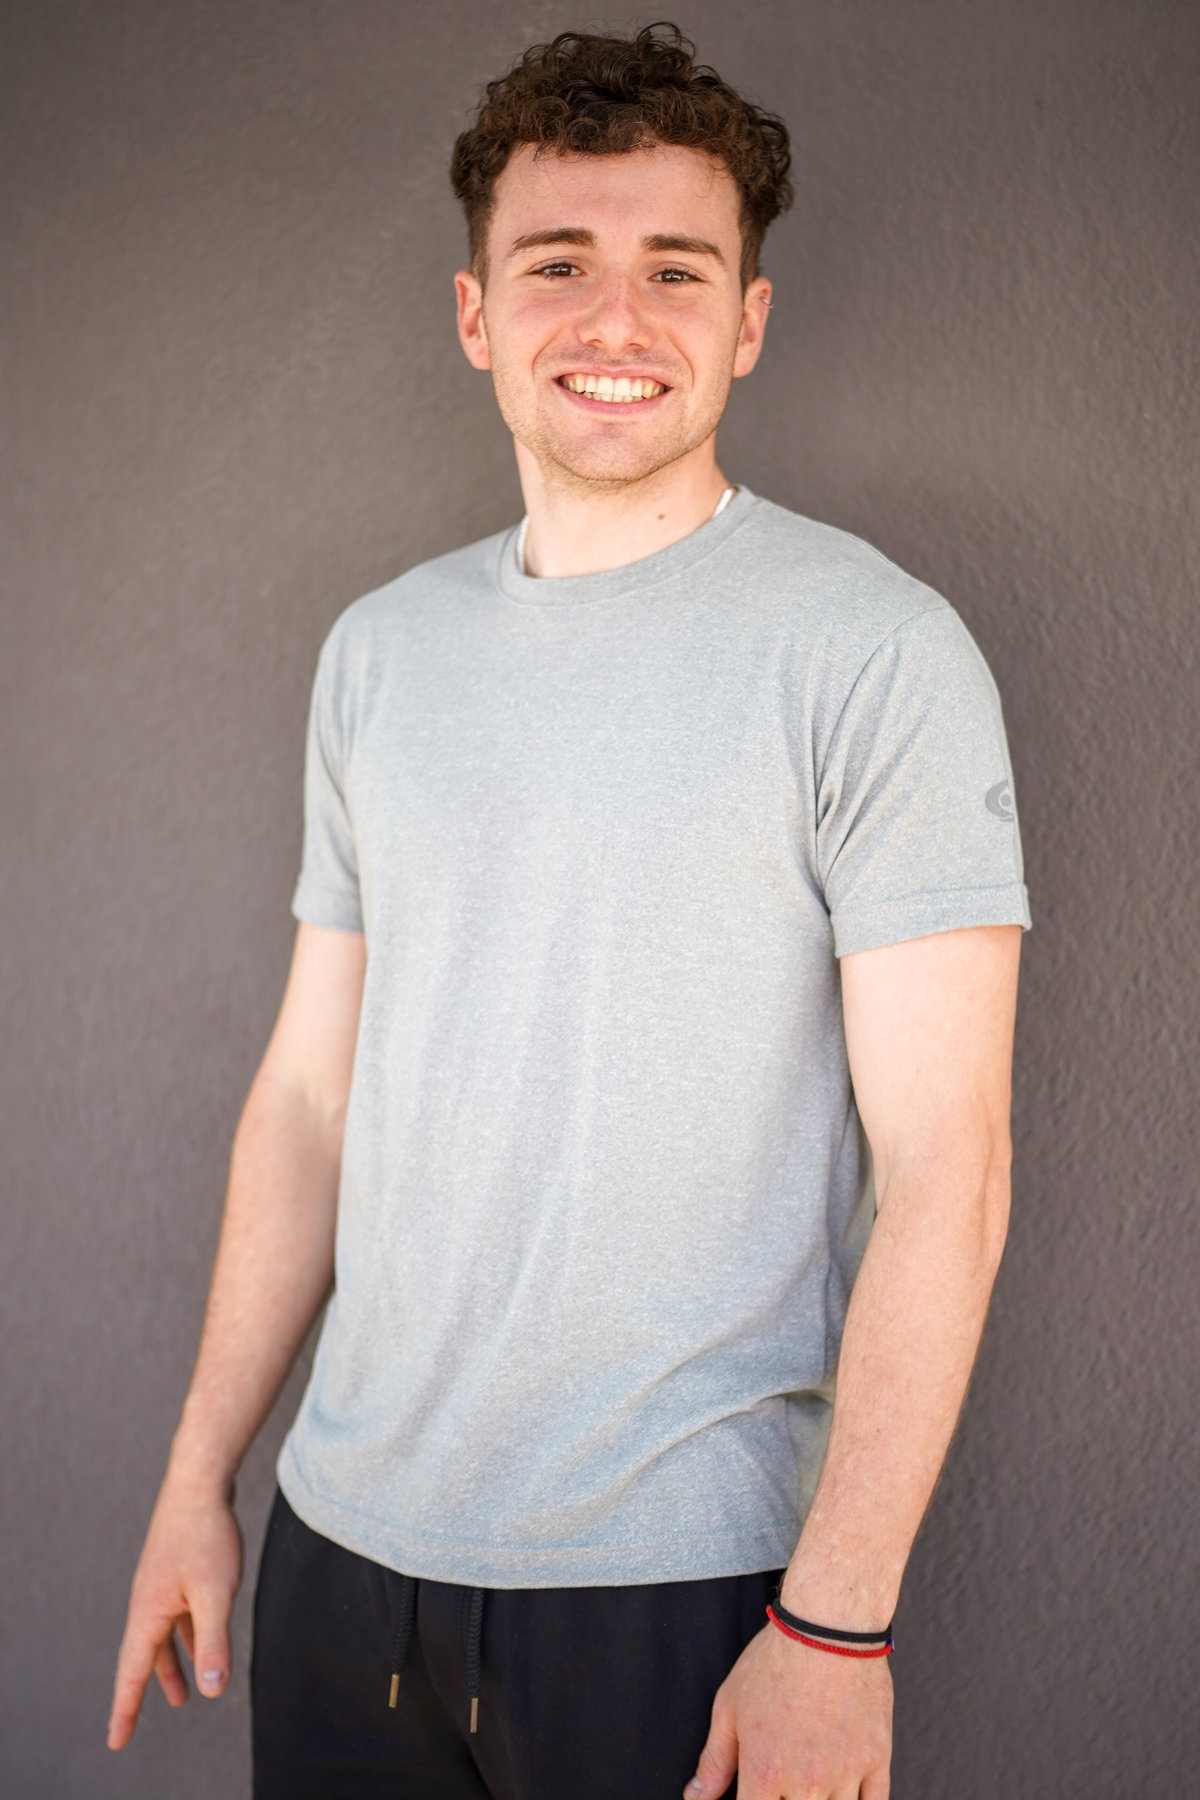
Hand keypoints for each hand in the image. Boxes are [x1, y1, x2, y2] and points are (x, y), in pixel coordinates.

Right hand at [107, 1476, 242, 1749]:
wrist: (200, 1480)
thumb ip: (213, 1642)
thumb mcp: (215, 1594)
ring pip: (163, 1637)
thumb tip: (211, 1691)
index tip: (116, 1741)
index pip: (132, 1672)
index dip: (126, 1709)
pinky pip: (178, 1615)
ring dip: (171, 1665)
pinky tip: (205, 1642)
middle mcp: (148, 1601)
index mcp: (148, 1612)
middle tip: (131, 1727)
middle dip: (142, 1692)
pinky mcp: (177, 1571)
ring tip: (181, 1695)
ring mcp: (161, 1584)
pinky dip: (188, 1635)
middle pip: (142, 1658)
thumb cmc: (207, 1535)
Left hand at [684, 1625, 892, 1799]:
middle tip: (784, 1780)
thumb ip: (715, 1760)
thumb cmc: (774, 1660)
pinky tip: (844, 1793)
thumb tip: (695, 1798)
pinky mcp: (877, 1759)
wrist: (828, 1625)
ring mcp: (845, 1774)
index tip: (754, 1793)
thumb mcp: (730, 1705)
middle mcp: (807, 1783)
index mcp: (765, 1772)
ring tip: (810, 1779)